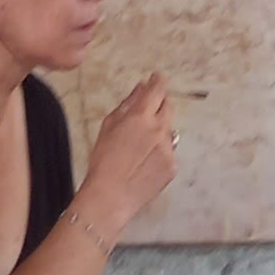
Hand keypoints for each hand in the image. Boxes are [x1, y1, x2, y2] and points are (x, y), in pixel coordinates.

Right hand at [82, 74, 178, 240]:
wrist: (110, 196)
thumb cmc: (103, 159)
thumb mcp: (109, 126)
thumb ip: (127, 105)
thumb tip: (141, 88)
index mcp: (142, 116)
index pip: (157, 90)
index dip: (157, 82)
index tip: (156, 78)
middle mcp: (160, 129)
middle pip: (167, 107)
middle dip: (159, 105)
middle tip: (147, 111)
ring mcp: (169, 149)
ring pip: (168, 131)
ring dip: (158, 130)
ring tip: (141, 145)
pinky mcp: (172, 167)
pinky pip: (168, 152)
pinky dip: (160, 152)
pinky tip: (145, 163)